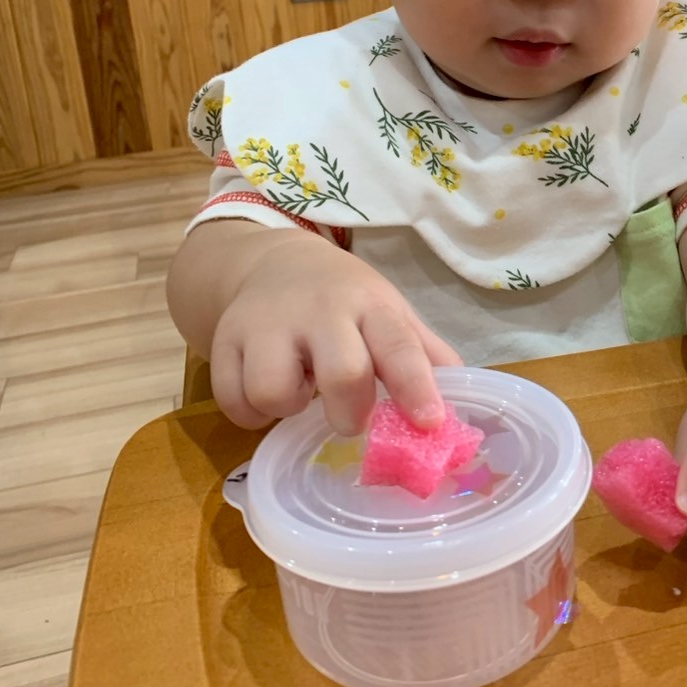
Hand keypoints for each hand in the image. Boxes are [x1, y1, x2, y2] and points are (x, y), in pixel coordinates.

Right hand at [209, 235, 460, 432]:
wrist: (272, 263)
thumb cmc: (343, 298)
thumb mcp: (387, 312)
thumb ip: (423, 353)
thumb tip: (461, 402)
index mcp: (369, 305)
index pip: (399, 344)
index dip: (416, 386)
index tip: (430, 423)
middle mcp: (318, 310)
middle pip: (341, 372)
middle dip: (350, 412)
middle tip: (351, 418)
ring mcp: (266, 324)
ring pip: (273, 390)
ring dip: (290, 407)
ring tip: (299, 392)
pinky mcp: (224, 341)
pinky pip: (233, 400)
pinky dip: (251, 411)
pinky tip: (266, 393)